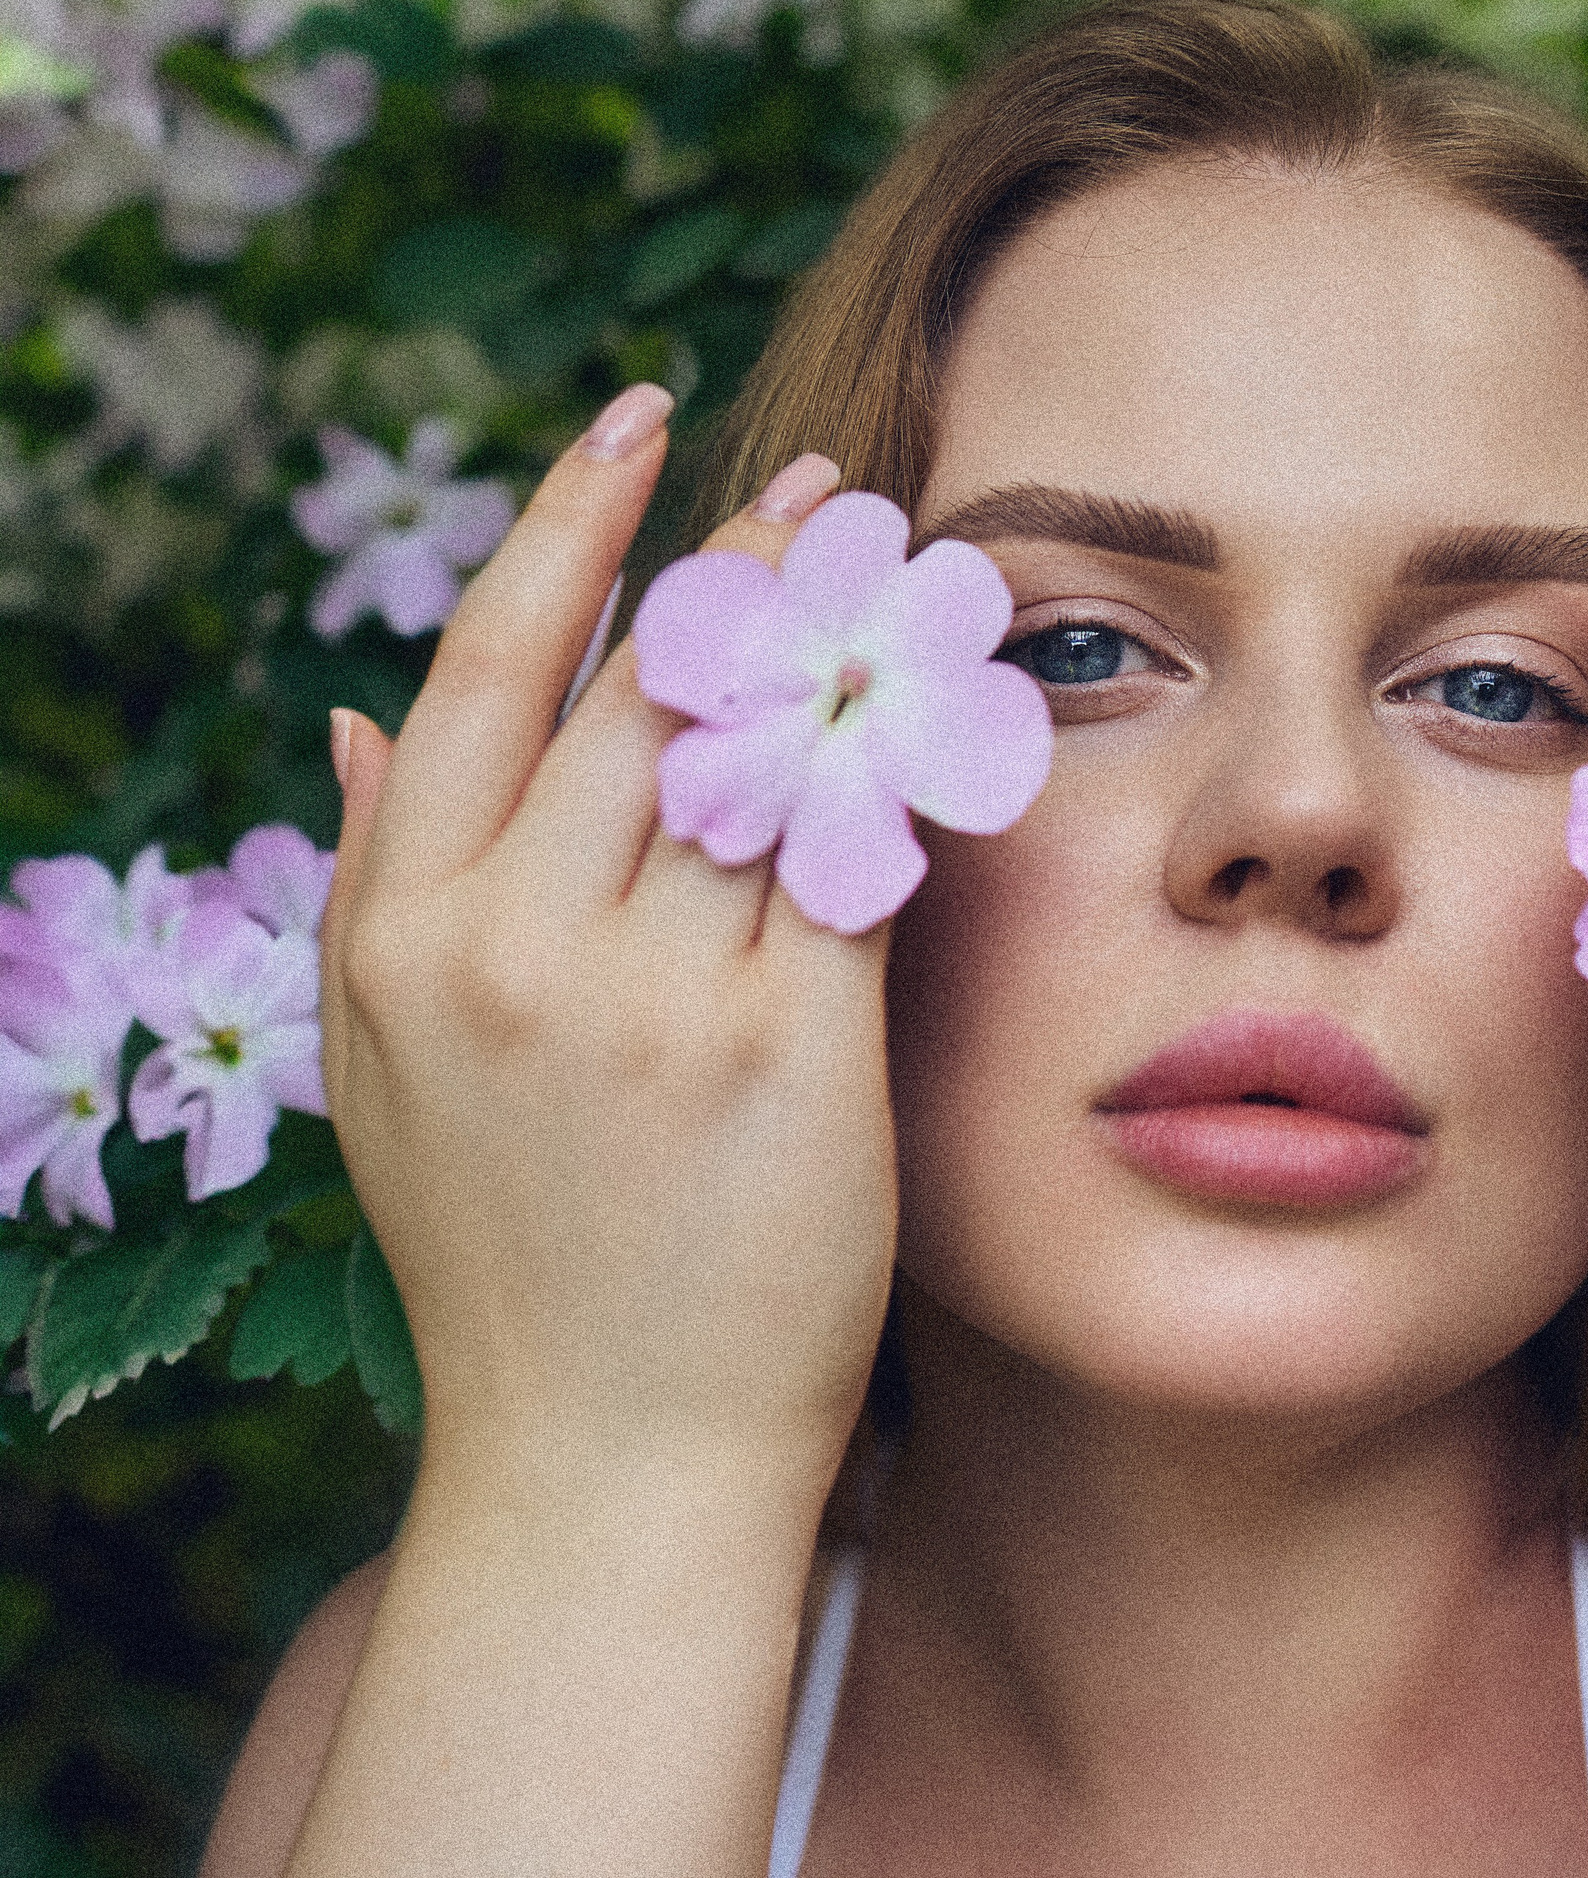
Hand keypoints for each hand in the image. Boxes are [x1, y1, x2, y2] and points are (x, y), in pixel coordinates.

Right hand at [319, 399, 893, 1519]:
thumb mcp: (386, 1073)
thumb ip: (380, 881)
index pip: (492, 667)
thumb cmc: (511, 1253)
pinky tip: (945, 713)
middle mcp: (512, 946)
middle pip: (643, 685)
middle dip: (743, 565)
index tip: (642, 421)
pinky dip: (897, 777)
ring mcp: (651, 999)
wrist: (613, 1456)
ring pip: (759, 753)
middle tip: (829, 490)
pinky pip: (853, 860)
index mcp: (400, 932)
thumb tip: (352, 718)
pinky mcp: (790, 1052)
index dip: (573, 522)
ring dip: (837, 645)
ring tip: (898, 575)